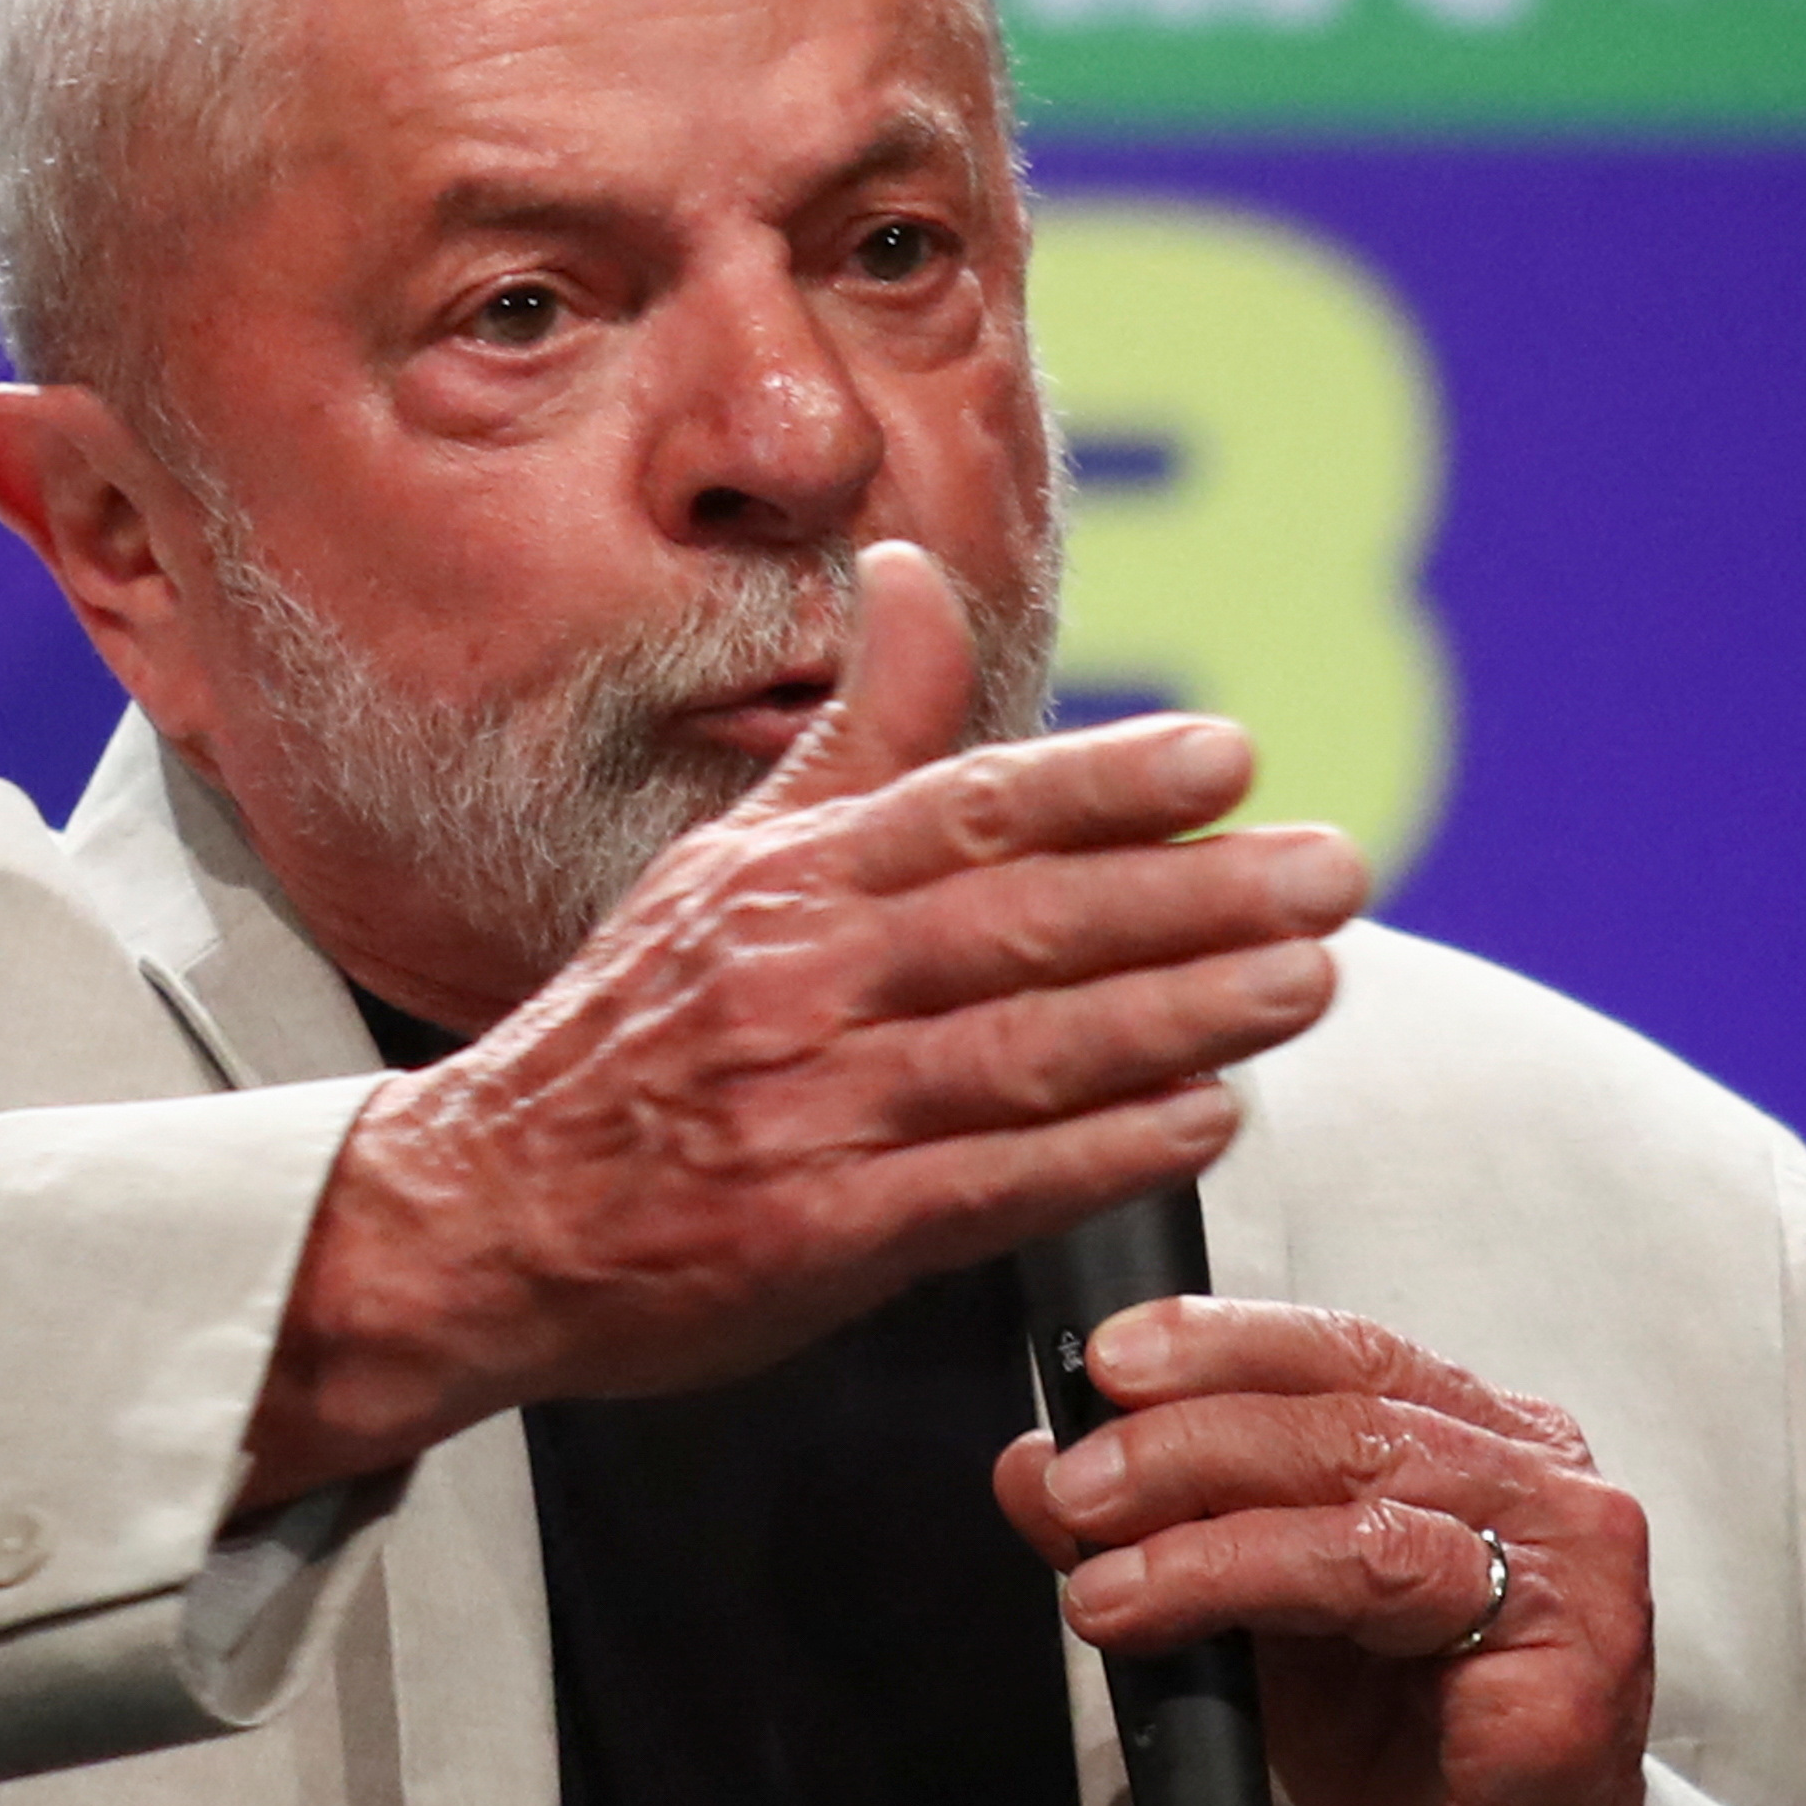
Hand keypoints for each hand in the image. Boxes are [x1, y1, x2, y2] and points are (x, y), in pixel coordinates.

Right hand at [240, 542, 1368, 1494]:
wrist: (474, 1222)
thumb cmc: (626, 1044)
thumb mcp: (721, 870)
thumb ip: (853, 735)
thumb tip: (910, 568)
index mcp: (777, 885)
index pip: (965, 809)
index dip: (1105, 782)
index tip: (1230, 759)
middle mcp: (791, 984)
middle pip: (1023, 925)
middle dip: (1195, 896)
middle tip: (1331, 873)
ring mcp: (801, 1113)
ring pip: (1024, 1050)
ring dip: (1183, 1014)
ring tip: (1309, 982)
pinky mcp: (810, 1237)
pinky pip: (985, 1186)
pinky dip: (1102, 1151)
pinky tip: (1203, 1119)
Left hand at [991, 1299, 1653, 1805]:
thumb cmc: (1401, 1759)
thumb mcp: (1251, 1621)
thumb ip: (1160, 1530)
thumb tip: (1036, 1466)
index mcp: (1482, 1445)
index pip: (1343, 1351)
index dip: (1217, 1340)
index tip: (1102, 1357)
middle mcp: (1544, 1484)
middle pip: (1344, 1405)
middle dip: (1180, 1433)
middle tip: (1074, 1482)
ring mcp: (1572, 1565)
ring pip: (1357, 1482)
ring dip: (1195, 1514)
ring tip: (1097, 1570)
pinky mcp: (1570, 1658)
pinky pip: (1384, 1578)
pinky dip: (1246, 1580)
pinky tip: (1159, 1607)